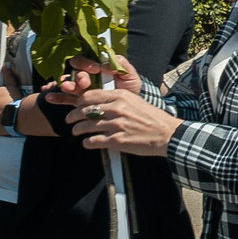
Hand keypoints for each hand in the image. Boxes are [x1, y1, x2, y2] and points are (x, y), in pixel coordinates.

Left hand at [49, 60, 179, 156]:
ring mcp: (116, 125)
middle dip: (73, 116)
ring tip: (76, 132)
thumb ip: (117, 99)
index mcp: (121, 96)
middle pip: (84, 111)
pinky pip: (93, 141)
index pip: (90, 96)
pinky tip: (87, 143)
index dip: (79, 101)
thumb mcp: (135, 101)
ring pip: (85, 126)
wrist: (167, 134)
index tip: (77, 105)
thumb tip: (98, 102)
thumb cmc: (152, 118)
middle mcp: (117, 109)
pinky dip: (87, 143)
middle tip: (69, 120)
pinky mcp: (116, 141)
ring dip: (77, 130)